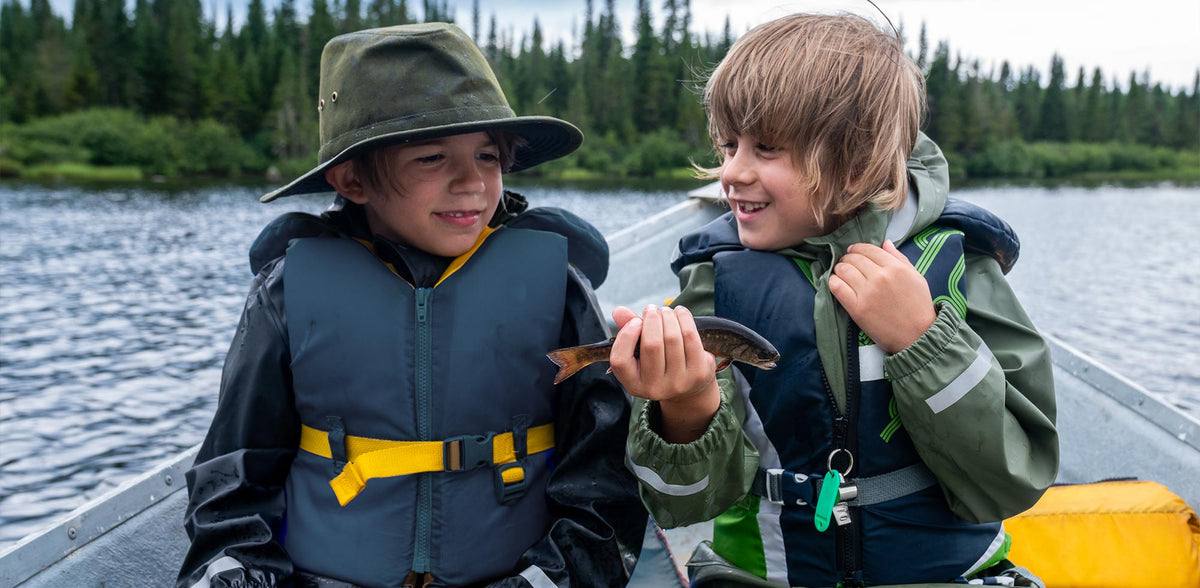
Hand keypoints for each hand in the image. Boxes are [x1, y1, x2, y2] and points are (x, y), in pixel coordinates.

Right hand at [610, 305, 719, 442]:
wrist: (689, 388)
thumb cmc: (658, 364)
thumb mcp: (639, 354)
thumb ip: (627, 332)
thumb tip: (618, 311)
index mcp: (634, 384)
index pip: (620, 360)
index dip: (626, 335)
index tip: (635, 321)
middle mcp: (655, 388)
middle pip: (651, 344)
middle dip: (652, 319)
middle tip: (652, 309)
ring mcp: (678, 382)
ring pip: (672, 338)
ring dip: (668, 316)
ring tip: (666, 311)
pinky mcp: (698, 373)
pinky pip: (690, 337)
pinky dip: (684, 319)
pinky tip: (680, 313)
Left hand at [829, 240, 935, 353]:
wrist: (918, 335)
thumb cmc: (919, 307)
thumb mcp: (916, 277)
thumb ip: (900, 258)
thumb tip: (885, 242)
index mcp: (896, 268)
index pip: (869, 250)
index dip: (858, 248)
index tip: (852, 251)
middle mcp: (880, 277)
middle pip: (854, 258)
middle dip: (847, 258)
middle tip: (845, 262)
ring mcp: (867, 293)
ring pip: (843, 270)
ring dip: (839, 269)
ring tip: (840, 272)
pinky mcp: (857, 308)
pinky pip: (837, 287)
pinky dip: (833, 282)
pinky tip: (835, 282)